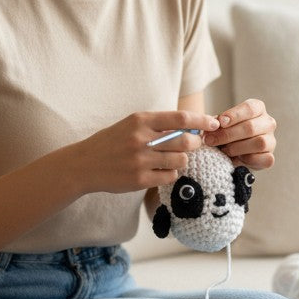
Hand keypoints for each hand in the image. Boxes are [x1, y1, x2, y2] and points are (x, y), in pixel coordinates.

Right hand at [73, 110, 219, 193]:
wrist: (84, 165)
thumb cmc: (112, 142)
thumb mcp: (131, 125)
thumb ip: (158, 124)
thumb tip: (192, 126)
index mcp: (141, 120)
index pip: (180, 118)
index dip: (202, 120)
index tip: (214, 122)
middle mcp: (141, 139)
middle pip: (185, 141)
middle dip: (196, 143)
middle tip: (195, 144)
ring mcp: (140, 160)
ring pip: (180, 160)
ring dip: (182, 160)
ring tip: (172, 159)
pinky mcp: (139, 180)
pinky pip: (170, 177)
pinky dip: (171, 174)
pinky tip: (162, 171)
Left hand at [203, 98, 275, 169]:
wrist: (233, 152)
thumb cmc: (227, 133)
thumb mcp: (221, 124)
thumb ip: (217, 122)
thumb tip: (214, 124)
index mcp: (258, 109)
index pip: (250, 108)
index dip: (234, 115)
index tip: (220, 122)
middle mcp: (268, 123)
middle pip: (251, 127)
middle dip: (228, 135)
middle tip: (211, 140)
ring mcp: (271, 140)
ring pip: (259, 143)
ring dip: (237, 148)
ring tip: (224, 150)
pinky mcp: (270, 157)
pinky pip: (264, 159)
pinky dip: (248, 160)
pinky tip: (237, 158)